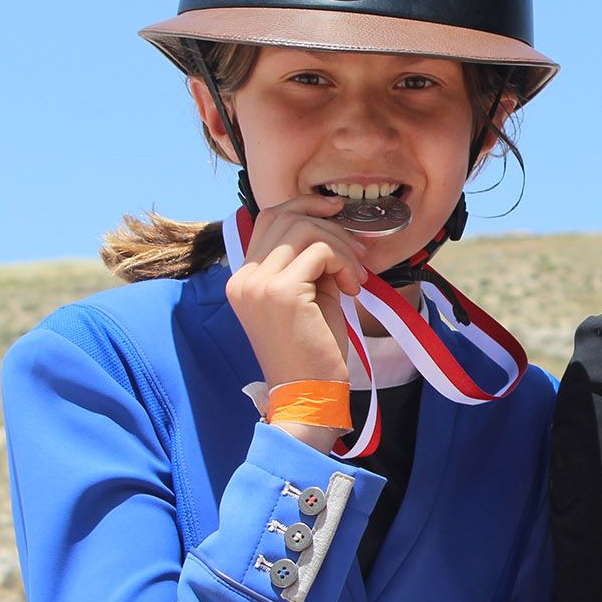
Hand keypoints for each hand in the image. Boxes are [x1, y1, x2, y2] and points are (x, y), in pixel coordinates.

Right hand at [224, 194, 367, 391]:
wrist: (309, 395)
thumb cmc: (314, 351)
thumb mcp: (309, 297)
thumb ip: (311, 263)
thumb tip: (333, 228)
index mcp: (244, 279)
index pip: (269, 219)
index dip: (305, 206)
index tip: (337, 211)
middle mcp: (244, 278)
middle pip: (286, 217)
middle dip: (330, 226)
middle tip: (357, 255)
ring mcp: (258, 284)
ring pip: (305, 229)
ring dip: (341, 247)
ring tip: (355, 277)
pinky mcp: (282, 293)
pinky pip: (320, 251)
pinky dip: (345, 263)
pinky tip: (352, 290)